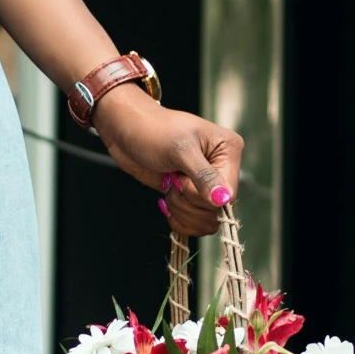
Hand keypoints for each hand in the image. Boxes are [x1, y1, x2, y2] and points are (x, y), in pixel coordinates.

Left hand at [91, 88, 242, 236]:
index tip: (181, 180)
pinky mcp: (189, 196)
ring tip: (169, 187)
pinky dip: (179, 219)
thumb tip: (224, 199)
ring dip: (181, 210)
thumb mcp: (179, 150)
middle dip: (188, 203)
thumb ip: (203, 176)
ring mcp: (205, 184)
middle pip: (217, 210)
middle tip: (173, 182)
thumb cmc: (152, 130)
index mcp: (228, 151)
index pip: (228, 193)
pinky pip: (194, 223)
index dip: (201, 196)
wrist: (126, 130)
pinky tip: (167, 203)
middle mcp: (221, 169)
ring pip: (205, 220)